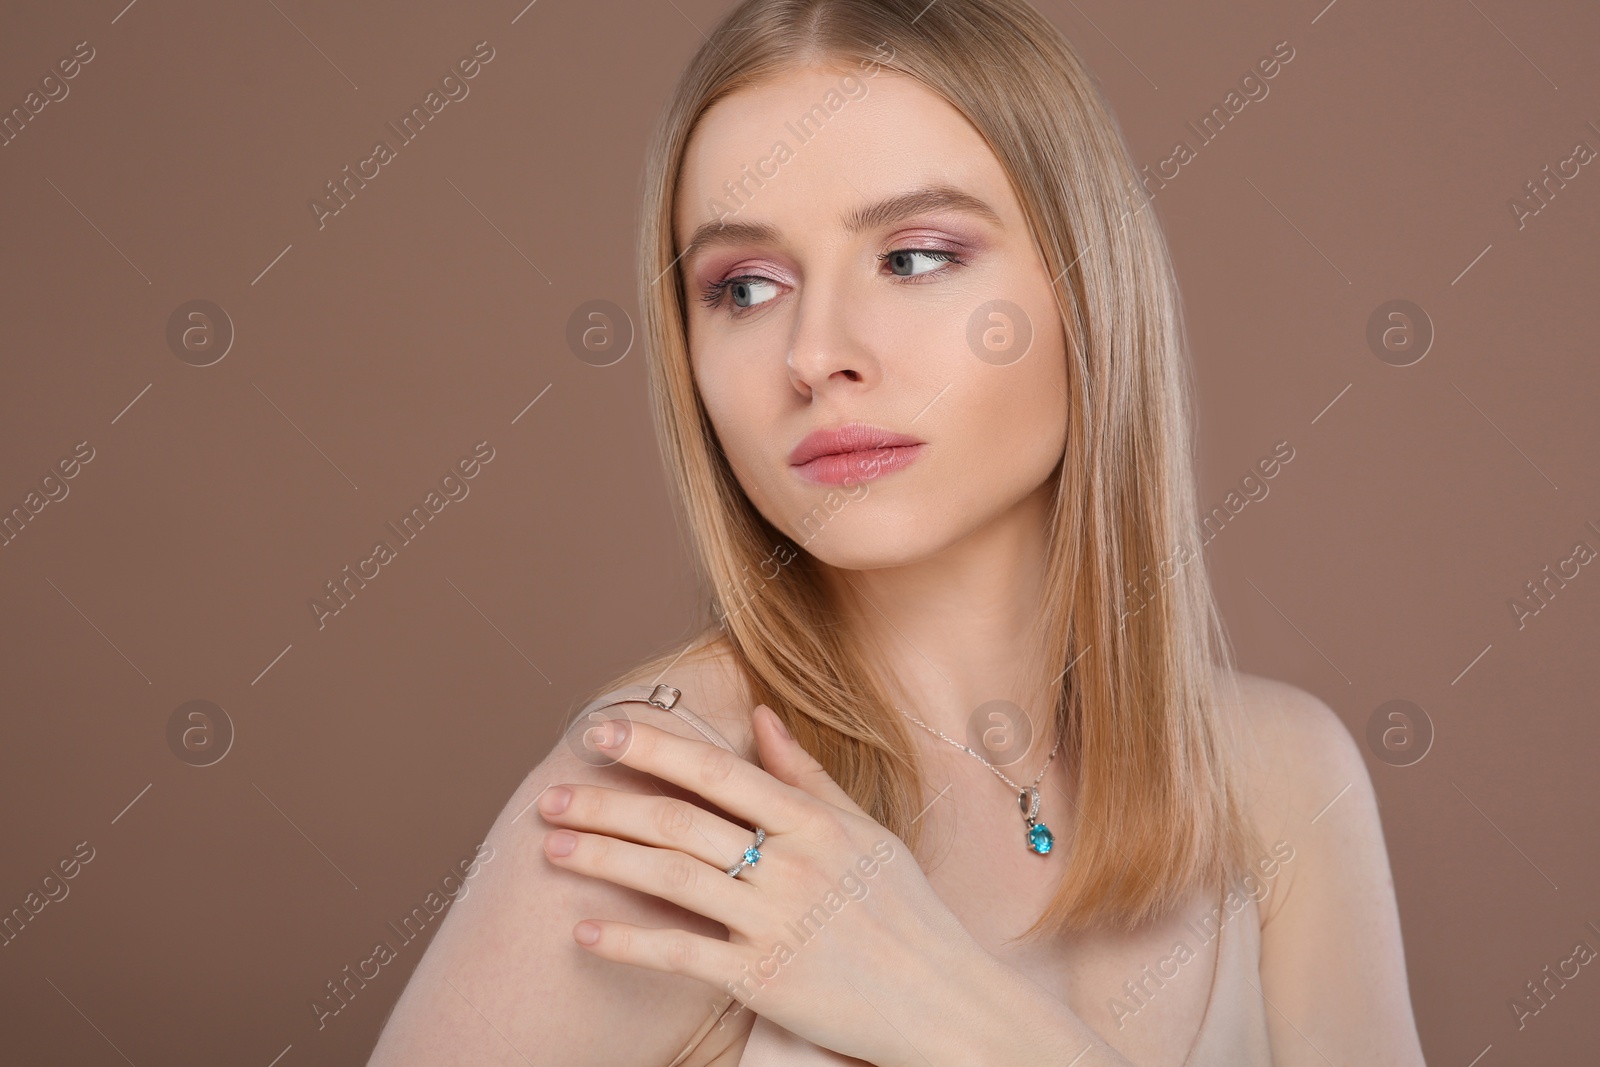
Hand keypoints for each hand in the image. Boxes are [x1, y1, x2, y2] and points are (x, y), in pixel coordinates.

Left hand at [535, 704, 979, 1064]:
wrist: (944, 1000)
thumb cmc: (906, 911)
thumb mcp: (865, 832)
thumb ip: (806, 775)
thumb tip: (760, 713)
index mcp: (815, 821)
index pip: (718, 770)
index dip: (654, 747)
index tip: (603, 731)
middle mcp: (792, 864)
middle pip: (680, 821)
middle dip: (607, 803)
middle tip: (550, 792)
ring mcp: (776, 921)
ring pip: (671, 877)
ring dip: (603, 859)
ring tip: (550, 846)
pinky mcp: (765, 979)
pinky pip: (682, 954)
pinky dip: (629, 942)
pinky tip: (585, 930)